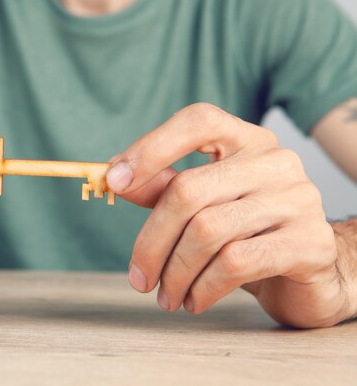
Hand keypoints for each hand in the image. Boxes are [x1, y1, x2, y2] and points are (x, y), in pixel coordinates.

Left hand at [107, 103, 348, 327]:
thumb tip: (115, 176)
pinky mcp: (308, 242)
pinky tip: (195, 301)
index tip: (114, 181)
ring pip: (208, 231)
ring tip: (166, 296)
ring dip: (175, 272)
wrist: (310, 273)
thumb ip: (162, 187)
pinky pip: (235, 263)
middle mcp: (275, 162)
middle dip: (152, 242)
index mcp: (246, 141)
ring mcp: (297, 199)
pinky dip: (204, 287)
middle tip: (138, 278)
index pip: (198, 122)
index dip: (152, 147)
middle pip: (189, 190)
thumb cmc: (247, 233)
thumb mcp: (204, 205)